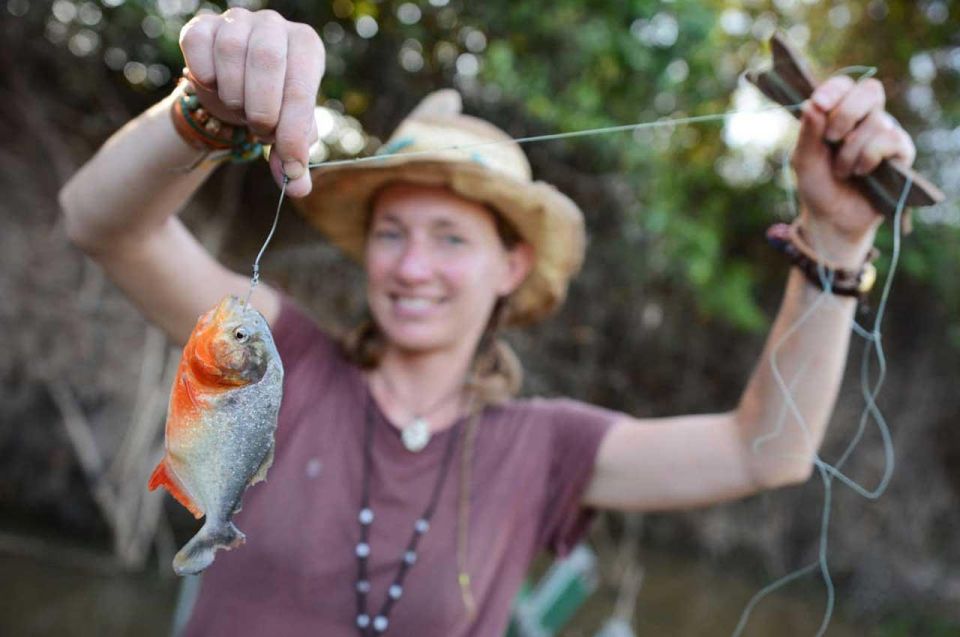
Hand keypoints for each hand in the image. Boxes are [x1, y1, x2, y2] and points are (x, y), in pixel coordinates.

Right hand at [179, 8, 323, 196]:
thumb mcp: (286, 132)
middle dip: (262, 110)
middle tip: (261, 130)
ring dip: (233, 95)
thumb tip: (298, 188)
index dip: (294, 131)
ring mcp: (238, 20)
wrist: (232, 92)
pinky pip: (198, 45)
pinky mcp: (203, 24)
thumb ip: (292, 158)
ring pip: (231, 52)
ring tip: (240, 108)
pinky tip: (214, 86)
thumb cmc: (270, 108)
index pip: (301, 86)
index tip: (290, 164)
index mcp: (306, 48)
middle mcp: (275, 26)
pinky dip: (204, 74)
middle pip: (267, 60)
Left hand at [791, 76, 915, 263]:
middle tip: (831, 138)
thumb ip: (808, 132)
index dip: (834, 89)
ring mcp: (885, 133)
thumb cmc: (818, 185)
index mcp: (839, 114)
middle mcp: (865, 118)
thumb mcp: (804, 160)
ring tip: (841, 171)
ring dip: (851, 150)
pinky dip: (868, 157)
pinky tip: (860, 172)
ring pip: (876, 121)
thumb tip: (812, 104)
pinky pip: (890, 140)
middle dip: (846, 113)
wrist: (833, 218)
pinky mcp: (900, 152)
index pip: (844, 85)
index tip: (819, 104)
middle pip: (870, 90)